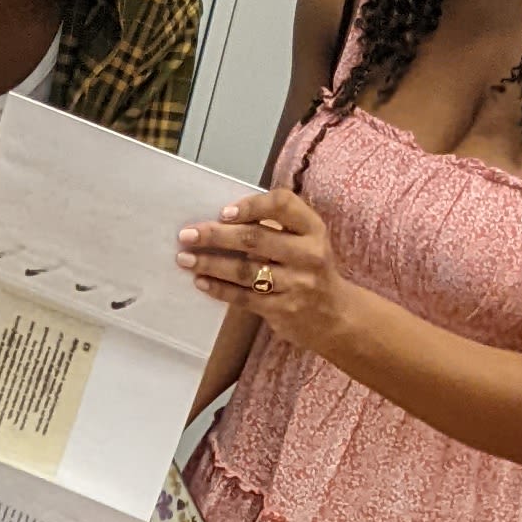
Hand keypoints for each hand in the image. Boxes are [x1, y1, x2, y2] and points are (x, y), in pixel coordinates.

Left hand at [174, 190, 355, 360]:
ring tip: (185, 259)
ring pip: (245, 271)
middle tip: (187, 235)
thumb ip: (278, 225)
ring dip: (210, 264)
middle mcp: (307, 254)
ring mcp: (296, 285)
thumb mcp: (307, 239)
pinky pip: (244, 298)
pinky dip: (220, 289)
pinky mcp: (283, 310)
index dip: (251, 206)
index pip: (282, 205)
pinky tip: (201, 282)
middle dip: (216, 236)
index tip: (223, 212)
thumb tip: (226, 218)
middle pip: (255, 239)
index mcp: (313, 229)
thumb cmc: (311, 269)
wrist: (336, 316)